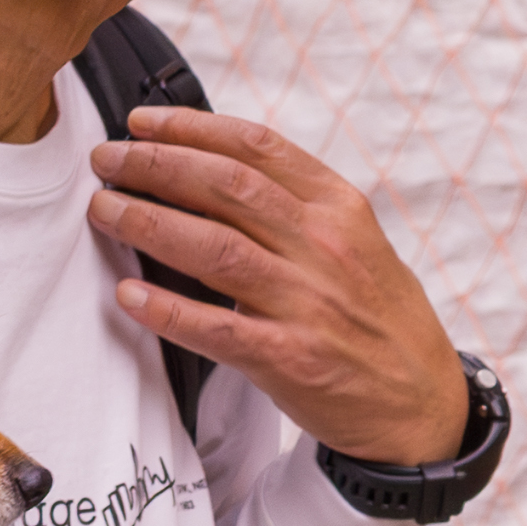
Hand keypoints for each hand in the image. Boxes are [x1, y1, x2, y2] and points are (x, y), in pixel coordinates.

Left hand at [88, 103, 468, 463]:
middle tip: (106, 160)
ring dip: (148, 223)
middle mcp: (324, 246)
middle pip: (226, 188)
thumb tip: (216, 169)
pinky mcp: (291, 359)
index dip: (191, 128)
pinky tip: (126, 296)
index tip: (141, 123)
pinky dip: (167, 310)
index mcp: (339, 208)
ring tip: (103, 210)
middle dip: (155, 166)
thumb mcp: (355, 242)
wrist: (422, 402)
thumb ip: (296, 207)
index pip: (256, 148)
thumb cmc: (375, 317)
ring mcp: (308, 303)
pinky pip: (217, 329)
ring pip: (214, 247)